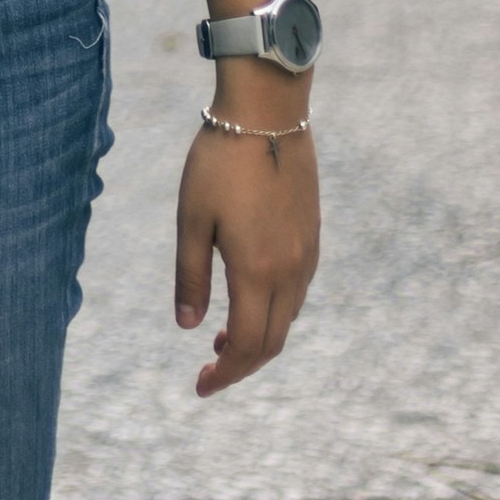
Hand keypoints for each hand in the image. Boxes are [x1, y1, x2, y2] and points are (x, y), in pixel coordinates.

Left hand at [176, 120, 319, 396]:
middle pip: (272, 341)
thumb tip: (188, 327)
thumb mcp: (192, 219)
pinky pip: (296, 293)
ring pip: (287, 319)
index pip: (247, 345)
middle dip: (242, 364)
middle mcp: (290, 271)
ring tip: (223, 339)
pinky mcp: (311, 237)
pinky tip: (248, 299)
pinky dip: (273, 312)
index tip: (200, 386)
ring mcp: (306, 255)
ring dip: (258, 338)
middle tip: (209, 371)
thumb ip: (190, 276)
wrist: (267, 113)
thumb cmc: (219, 163)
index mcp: (257, 271)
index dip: (225, 374)